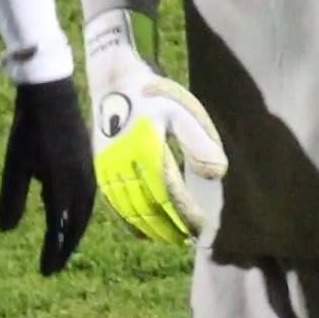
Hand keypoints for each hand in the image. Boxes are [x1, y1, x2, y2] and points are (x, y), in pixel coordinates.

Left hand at [0, 75, 94, 273]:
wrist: (51, 94)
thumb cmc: (29, 129)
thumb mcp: (15, 165)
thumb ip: (12, 199)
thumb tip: (5, 232)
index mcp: (64, 186)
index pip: (59, 230)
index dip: (52, 252)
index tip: (44, 272)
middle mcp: (82, 183)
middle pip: (77, 225)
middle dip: (65, 248)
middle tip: (54, 266)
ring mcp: (88, 172)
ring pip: (84, 212)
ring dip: (73, 232)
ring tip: (62, 246)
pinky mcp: (88, 162)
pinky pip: (87, 198)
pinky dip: (78, 214)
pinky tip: (67, 215)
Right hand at [84, 10, 224, 244]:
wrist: (114, 78)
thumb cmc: (154, 92)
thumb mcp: (183, 110)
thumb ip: (200, 143)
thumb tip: (219, 174)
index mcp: (146, 147)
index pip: (170, 193)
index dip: (186, 215)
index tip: (203, 228)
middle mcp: (123, 162)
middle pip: (149, 207)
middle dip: (171, 227)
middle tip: (190, 239)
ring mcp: (107, 167)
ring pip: (130, 209)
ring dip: (152, 228)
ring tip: (172, 238)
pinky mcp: (99, 168)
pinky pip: (114, 203)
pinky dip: (129, 222)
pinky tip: (143, 232)